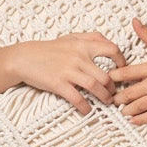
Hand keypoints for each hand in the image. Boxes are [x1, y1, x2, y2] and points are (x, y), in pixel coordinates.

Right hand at [5, 31, 125, 115]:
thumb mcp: (71, 37)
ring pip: (95, 87)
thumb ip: (92, 37)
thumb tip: (111, 43)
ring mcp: (69, 71)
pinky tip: (87, 110)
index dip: (122, 61)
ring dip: (104, 98)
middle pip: (106, 75)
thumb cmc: (49, 48)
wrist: (24, 58)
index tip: (122, 71)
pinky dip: (85, 107)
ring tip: (106, 102)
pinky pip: (78, 98)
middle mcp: (79, 57)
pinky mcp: (59, 84)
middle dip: (113, 87)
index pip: (112, 50)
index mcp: (83, 45)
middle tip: (114, 93)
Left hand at [111, 18, 146, 124]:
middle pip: (130, 92)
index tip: (107, 79)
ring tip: (121, 111)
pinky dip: (141, 119)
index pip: (127, 73)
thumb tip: (134, 21)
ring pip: (140, 106)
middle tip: (110, 99)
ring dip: (127, 110)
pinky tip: (134, 121)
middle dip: (118, 97)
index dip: (114, 77)